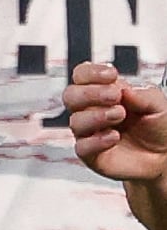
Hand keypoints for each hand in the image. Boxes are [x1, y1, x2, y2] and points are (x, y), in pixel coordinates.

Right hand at [65, 60, 166, 180]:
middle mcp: (91, 111)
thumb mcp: (159, 105)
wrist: (164, 156)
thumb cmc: (157, 128)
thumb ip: (144, 94)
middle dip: (90, 93)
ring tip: (120, 116)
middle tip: (114, 96)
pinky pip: (82, 147)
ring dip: (97, 116)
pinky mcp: (91, 155)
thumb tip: (124, 89)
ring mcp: (89, 133)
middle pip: (70, 95)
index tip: (111, 75)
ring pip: (75, 121)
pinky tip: (114, 137)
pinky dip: (97, 141)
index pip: (82, 75)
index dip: (91, 72)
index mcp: (103, 92)